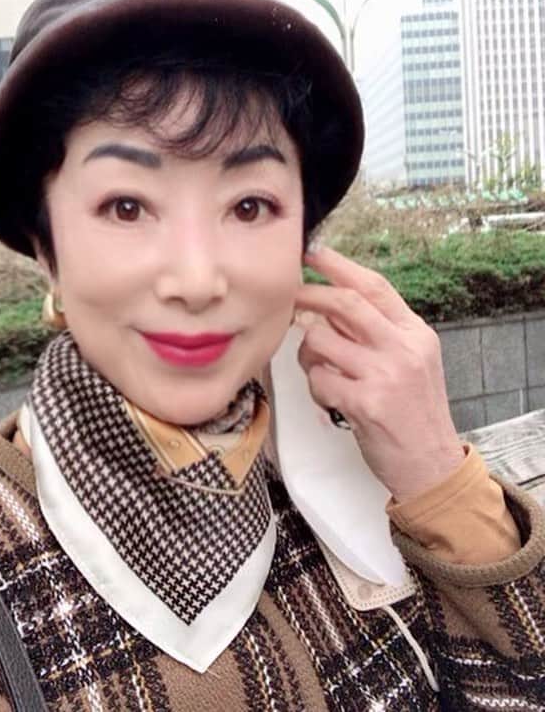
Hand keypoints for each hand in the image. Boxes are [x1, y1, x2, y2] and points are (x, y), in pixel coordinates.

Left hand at [296, 244, 463, 502]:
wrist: (431, 466)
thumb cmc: (413, 413)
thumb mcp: (410, 362)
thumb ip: (377, 332)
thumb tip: (329, 304)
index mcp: (415, 333)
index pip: (374, 286)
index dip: (339, 265)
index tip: (312, 253)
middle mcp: (403, 348)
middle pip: (345, 303)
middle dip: (309, 295)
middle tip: (289, 297)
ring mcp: (386, 375)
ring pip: (321, 341)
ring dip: (307, 354)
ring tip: (318, 370)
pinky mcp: (366, 403)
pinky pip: (319, 380)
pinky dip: (314, 387)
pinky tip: (327, 399)